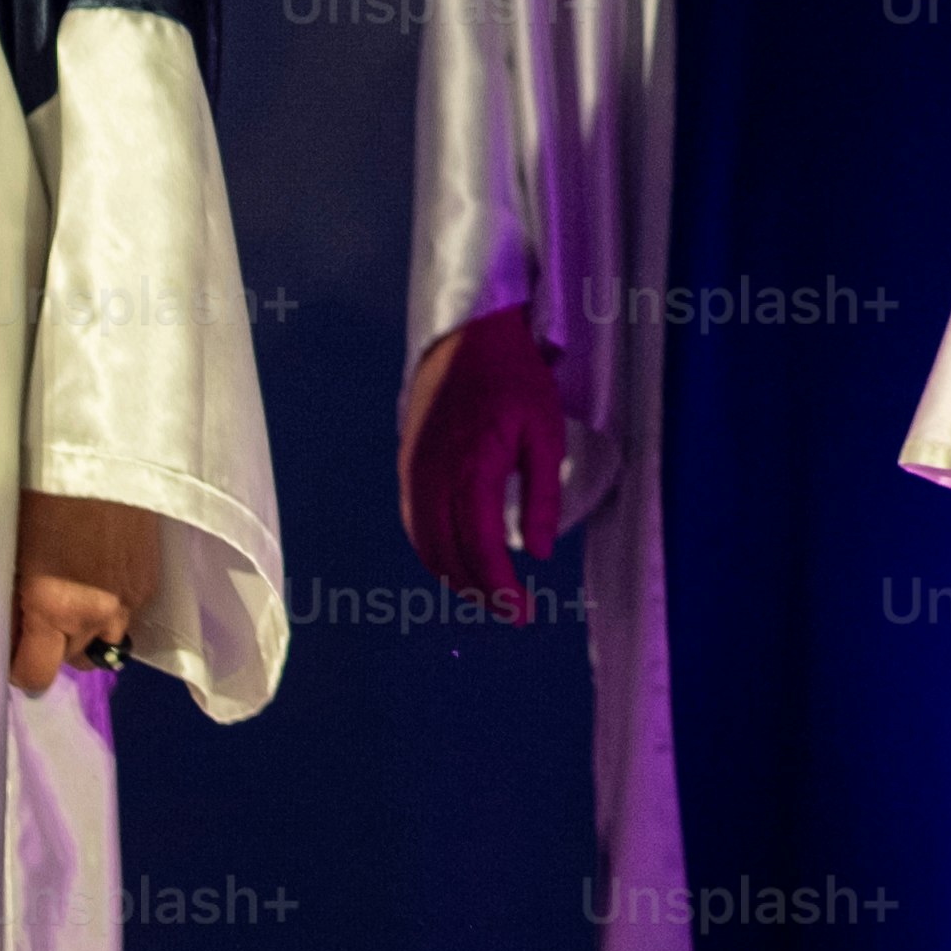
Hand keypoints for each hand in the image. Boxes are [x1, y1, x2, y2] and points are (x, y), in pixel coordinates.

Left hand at [11, 490, 163, 691]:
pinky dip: (112, 607)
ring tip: (75, 596)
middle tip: (39, 610)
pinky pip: (128, 615)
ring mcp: (131, 600)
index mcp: (54, 608)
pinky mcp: (153, 581)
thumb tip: (6, 632)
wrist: (109, 452)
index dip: (17, 666)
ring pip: (106, 643)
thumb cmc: (44, 493)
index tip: (9, 645)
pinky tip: (101, 575)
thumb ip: (11, 600)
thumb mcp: (12, 551)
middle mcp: (97, 615)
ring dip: (87, 631)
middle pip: (72, 661)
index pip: (35, 675)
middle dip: (52, 645)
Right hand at [398, 301, 567, 617]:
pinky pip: (414, 524)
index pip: (480, 547)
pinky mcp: (406, 466)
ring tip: (486, 591)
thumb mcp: (544, 432)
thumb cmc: (515, 379)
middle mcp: (433, 478)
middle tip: (509, 609)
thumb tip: (539, 553)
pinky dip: (433, 552)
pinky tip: (455, 559)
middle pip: (448, 555)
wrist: (465, 336)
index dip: (499, 588)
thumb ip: (542, 494)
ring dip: (453, 576)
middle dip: (478, 590)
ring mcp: (413, 473)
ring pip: (425, 545)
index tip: (521, 613)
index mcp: (472, 470)